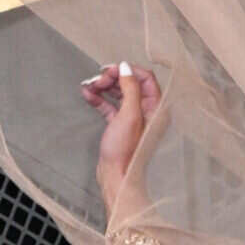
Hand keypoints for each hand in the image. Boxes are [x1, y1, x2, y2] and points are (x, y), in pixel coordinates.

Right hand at [80, 61, 161, 203]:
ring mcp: (134, 119)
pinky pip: (111, 106)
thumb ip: (130, 89)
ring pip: (119, 94)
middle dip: (113, 79)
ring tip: (88, 86)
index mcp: (157, 108)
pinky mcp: (120, 126)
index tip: (110, 70)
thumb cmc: (125, 150)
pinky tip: (87, 95)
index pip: (145, 78)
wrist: (116, 176)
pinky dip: (100, 100)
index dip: (128, 71)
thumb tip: (126, 67)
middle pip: (131, 84)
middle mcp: (148, 112)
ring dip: (104, 88)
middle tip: (97, 80)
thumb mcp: (129, 114)